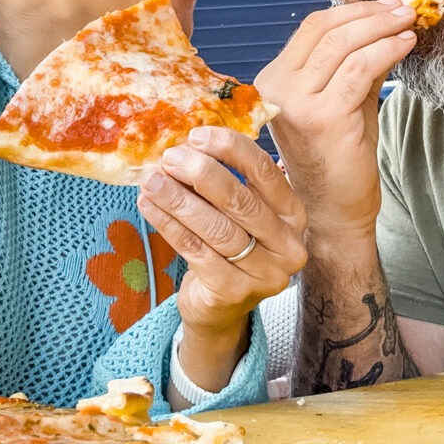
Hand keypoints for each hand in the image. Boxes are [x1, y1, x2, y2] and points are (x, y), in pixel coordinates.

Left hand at [137, 126, 306, 392]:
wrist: (220, 307)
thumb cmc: (230, 247)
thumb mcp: (238, 213)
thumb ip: (224, 180)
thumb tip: (186, 144)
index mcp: (294, 215)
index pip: (265, 173)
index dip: (230, 150)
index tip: (196, 136)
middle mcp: (288, 245)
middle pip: (240, 201)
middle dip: (201, 174)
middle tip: (170, 157)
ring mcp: (264, 273)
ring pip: (216, 228)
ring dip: (179, 199)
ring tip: (151, 180)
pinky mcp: (233, 292)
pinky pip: (196, 251)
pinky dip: (168, 224)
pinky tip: (148, 205)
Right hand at [254, 0, 416, 243]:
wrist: (334, 210)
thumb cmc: (338, 157)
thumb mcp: (343, 99)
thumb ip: (355, 62)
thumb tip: (386, 21)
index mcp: (273, 81)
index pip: (311, 28)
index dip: (352, 11)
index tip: (385, 5)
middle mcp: (276, 89)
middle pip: (325, 30)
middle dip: (370, 14)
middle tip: (404, 8)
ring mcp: (296, 104)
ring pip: (343, 45)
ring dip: (382, 28)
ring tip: (409, 23)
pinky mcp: (323, 118)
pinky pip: (359, 70)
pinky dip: (386, 51)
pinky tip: (405, 46)